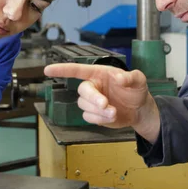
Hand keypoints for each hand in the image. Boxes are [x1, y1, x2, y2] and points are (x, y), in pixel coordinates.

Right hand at [44, 64, 159, 139]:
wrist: (140, 110)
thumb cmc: (136, 91)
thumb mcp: (139, 80)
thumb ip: (131, 77)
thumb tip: (120, 78)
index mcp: (99, 74)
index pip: (77, 70)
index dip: (62, 70)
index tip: (48, 70)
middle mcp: (93, 86)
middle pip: (82, 91)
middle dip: (93, 98)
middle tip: (106, 104)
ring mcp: (92, 102)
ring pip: (85, 106)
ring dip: (99, 111)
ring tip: (115, 112)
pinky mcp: (94, 115)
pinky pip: (89, 117)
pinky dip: (100, 119)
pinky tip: (112, 117)